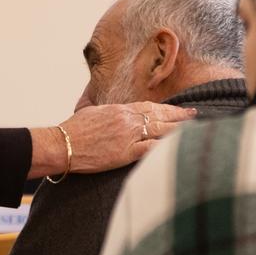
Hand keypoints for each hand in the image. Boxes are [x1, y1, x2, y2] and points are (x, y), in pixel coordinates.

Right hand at [29, 102, 195, 177]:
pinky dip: (166, 146)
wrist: (62, 144)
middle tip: (194, 114)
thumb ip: (100, 107)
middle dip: (179, 116)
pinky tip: (178, 146)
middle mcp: (128, 120)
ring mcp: (128, 136)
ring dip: (179, 129)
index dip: (167, 108)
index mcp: (119, 110)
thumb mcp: (87, 111)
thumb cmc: (71, 130)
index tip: (179, 109)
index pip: (150, 107)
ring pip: (160, 130)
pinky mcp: (125, 153)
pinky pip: (152, 149)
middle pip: (160, 116)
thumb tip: (100, 101)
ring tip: (193, 129)